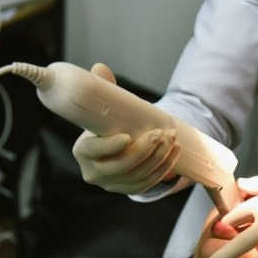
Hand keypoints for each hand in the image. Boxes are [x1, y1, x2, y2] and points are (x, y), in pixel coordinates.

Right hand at [72, 63, 180, 194]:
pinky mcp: (127, 190)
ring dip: (158, 158)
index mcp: (83, 151)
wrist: (112, 147)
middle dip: (144, 150)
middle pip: (121, 166)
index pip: (94, 150)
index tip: (127, 136)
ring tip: (171, 139)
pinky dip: (163, 168)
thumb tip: (99, 68)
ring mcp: (111, 184)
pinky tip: (174, 152)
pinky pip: (147, 183)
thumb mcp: (102, 109)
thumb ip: (102, 89)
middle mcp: (94, 173)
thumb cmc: (105, 125)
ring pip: (138, 176)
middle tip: (160, 133)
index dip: (110, 146)